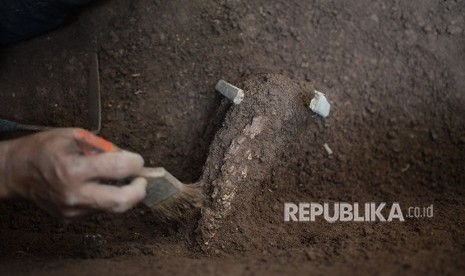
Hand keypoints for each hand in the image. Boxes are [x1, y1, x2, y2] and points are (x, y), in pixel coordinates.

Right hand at [0, 128, 146, 217]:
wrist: (15, 172)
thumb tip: (127, 157)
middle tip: (141, 180)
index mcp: (74, 169)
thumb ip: (103, 147)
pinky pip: (100, 210)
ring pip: (113, 208)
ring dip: (124, 194)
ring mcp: (73, 210)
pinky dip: (107, 197)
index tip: (137, 159)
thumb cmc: (43, 149)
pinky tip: (100, 185)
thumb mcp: (74, 136)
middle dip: (139, 190)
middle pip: (121, 201)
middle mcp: (75, 194)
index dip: (135, 163)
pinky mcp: (72, 218)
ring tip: (121, 179)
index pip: (118, 169)